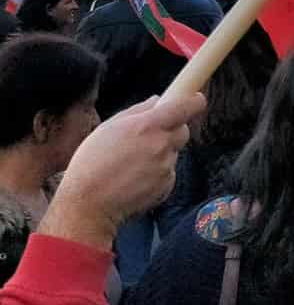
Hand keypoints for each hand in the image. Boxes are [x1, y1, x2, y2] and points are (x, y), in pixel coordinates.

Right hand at [40, 93, 204, 250]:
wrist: (87, 205)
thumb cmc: (91, 163)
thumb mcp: (108, 127)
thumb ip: (138, 110)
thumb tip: (157, 100)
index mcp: (149, 125)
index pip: (187, 106)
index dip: (193, 101)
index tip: (193, 99)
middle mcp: (162, 144)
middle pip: (183, 130)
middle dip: (171, 131)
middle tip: (148, 138)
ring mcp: (166, 166)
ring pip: (173, 153)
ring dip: (161, 154)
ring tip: (132, 164)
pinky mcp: (166, 186)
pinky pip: (168, 173)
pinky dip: (157, 174)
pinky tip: (135, 180)